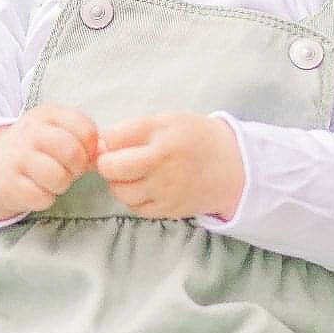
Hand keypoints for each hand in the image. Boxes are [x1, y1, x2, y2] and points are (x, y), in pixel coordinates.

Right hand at [0, 104, 99, 222]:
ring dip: (62, 185)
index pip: (85, 129)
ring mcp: (16, 157)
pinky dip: (45, 198)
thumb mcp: (61, 131)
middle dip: (78, 167)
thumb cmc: (40, 148)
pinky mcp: (7, 183)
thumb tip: (107, 154)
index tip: (84, 153)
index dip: (92, 148)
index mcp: (48, 114)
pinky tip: (38, 189)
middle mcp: (30, 131)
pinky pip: (41, 197)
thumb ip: (87, 138)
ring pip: (58, 177)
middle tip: (71, 170)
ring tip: (54, 179)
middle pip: (72, 152)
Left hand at [95, 113, 245, 220]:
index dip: (105, 142)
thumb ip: (132, 129)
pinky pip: (135, 208)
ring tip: (132, 173)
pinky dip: (133, 198)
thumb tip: (100, 142)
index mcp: (162, 140)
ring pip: (120, 192)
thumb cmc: (196, 138)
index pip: (113, 141)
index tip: (112, 143)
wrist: (233, 167)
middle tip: (117, 159)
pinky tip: (144, 186)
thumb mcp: (167, 120)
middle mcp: (163, 168)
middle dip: (107, 164)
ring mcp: (165, 193)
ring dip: (118, 182)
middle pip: (111, 170)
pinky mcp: (168, 211)